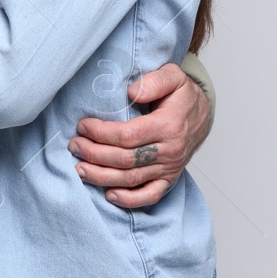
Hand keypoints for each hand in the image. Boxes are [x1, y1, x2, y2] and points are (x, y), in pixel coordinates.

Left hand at [69, 62, 212, 208]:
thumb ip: (154, 81)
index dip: (101, 133)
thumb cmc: (181, 95)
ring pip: (131, 179)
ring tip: (80, 169)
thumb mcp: (173, 76)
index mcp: (168, 125)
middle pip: (125, 159)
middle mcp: (170, 151)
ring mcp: (170, 168)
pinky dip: (129, 200)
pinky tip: (109, 195)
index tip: (83, 126)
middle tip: (74, 145)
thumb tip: (132, 92)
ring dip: (102, 177)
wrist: (202, 114)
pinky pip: (150, 195)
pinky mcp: (169, 179)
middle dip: (95, 154)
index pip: (128, 135)